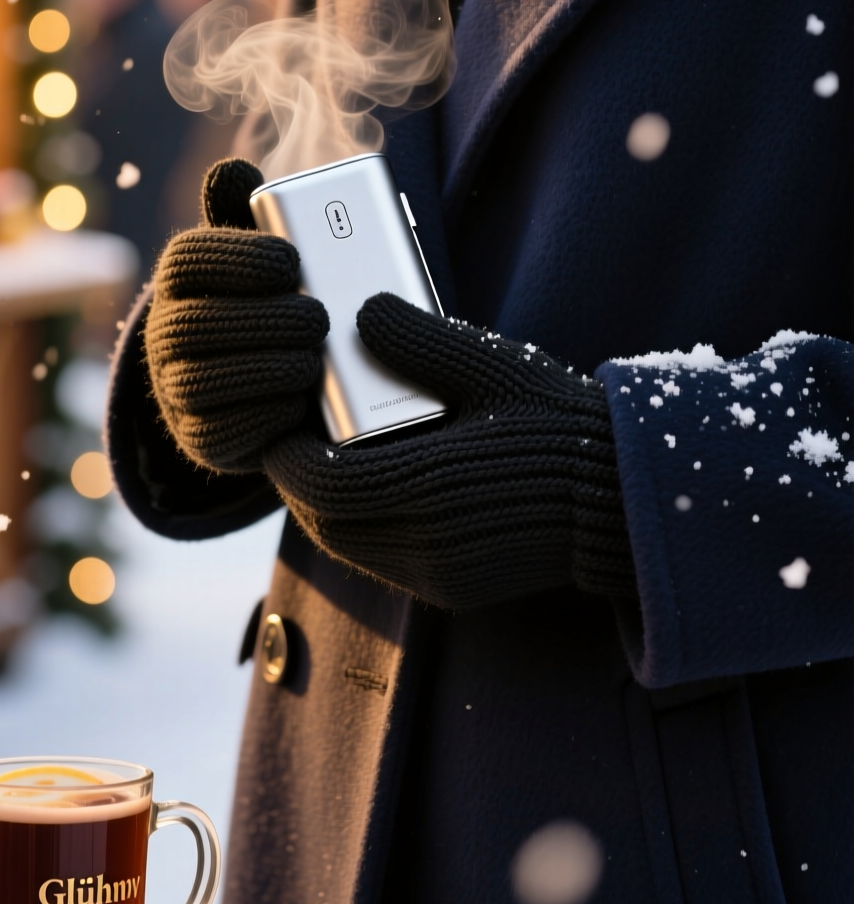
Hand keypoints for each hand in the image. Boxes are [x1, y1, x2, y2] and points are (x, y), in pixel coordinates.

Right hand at [145, 159, 328, 472]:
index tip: (292, 260)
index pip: (187, 258)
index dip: (239, 258)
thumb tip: (232, 169)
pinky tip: (300, 399)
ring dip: (266, 367)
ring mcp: (176, 390)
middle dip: (262, 320)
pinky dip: (265, 415)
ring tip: (316, 357)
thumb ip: (257, 216)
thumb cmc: (270, 305)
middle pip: (193, 325)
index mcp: (181, 279)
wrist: (264, 386)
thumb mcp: (266, 261)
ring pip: (203, 380)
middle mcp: (165, 333)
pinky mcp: (200, 440)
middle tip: (318, 316)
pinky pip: (221, 433)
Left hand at [263, 293, 634, 609]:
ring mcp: (440, 574)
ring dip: (327, 506)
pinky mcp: (454, 589)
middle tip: (296, 434)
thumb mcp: (492, 369)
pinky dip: (361, 528)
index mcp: (430, 487)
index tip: (282, 417)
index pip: (320, 483)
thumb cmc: (559, 426)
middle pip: (323, 522)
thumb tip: (361, 314)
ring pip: (347, 546)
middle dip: (299, 479)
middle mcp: (427, 543)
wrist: (622, 500)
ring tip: (330, 456)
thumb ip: (421, 342)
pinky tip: (375, 488)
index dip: (286, 453)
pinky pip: (381, 561)